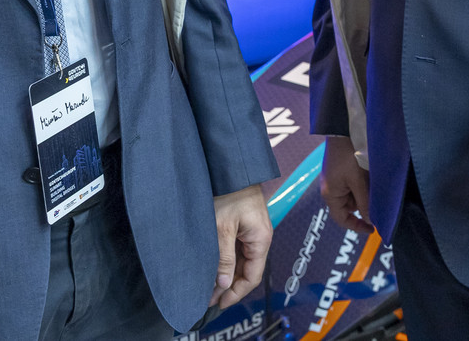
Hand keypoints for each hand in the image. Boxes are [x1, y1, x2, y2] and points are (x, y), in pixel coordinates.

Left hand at [210, 183, 271, 309]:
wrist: (231, 166)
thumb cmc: (229, 191)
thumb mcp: (222, 228)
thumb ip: (224, 258)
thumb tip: (224, 284)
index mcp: (261, 240)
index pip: (252, 277)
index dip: (236, 293)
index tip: (219, 303)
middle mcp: (260, 237)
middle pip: (247, 270)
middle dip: (228, 286)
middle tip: (208, 298)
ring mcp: (251, 231)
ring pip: (241, 260)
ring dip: (226, 273)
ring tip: (207, 285)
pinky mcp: (243, 224)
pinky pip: (236, 248)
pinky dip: (226, 259)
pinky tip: (212, 266)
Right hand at [319, 135, 373, 234]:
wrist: (343, 130)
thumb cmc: (348, 155)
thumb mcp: (358, 181)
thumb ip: (364, 203)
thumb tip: (370, 221)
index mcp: (330, 194)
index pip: (342, 219)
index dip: (357, 226)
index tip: (372, 229)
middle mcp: (330, 188)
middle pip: (349, 207)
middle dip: (363, 204)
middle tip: (377, 197)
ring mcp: (335, 179)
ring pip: (352, 195)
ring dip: (364, 193)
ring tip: (372, 182)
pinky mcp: (340, 170)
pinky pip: (352, 184)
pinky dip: (361, 184)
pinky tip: (369, 176)